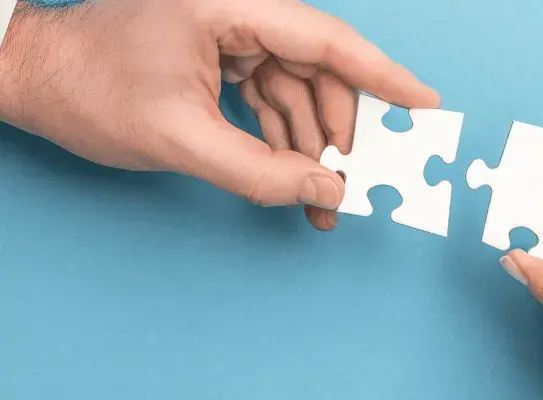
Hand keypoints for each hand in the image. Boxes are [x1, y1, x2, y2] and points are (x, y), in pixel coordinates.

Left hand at [0, 0, 438, 229]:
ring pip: (301, 89)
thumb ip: (259, 171)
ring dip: (314, 145)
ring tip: (321, 198)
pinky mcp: (225, 57)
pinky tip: (295, 177)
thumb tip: (327, 191)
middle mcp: (239, 11)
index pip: (326, 39)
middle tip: (354, 184)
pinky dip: (288, 139)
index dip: (383, 75)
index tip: (425, 103)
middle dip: (339, 132)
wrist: (36, 79)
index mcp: (228, 6)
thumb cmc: (90, 90)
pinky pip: (275, 97)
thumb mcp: (179, 139)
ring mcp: (233, 34)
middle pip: (320, 70)